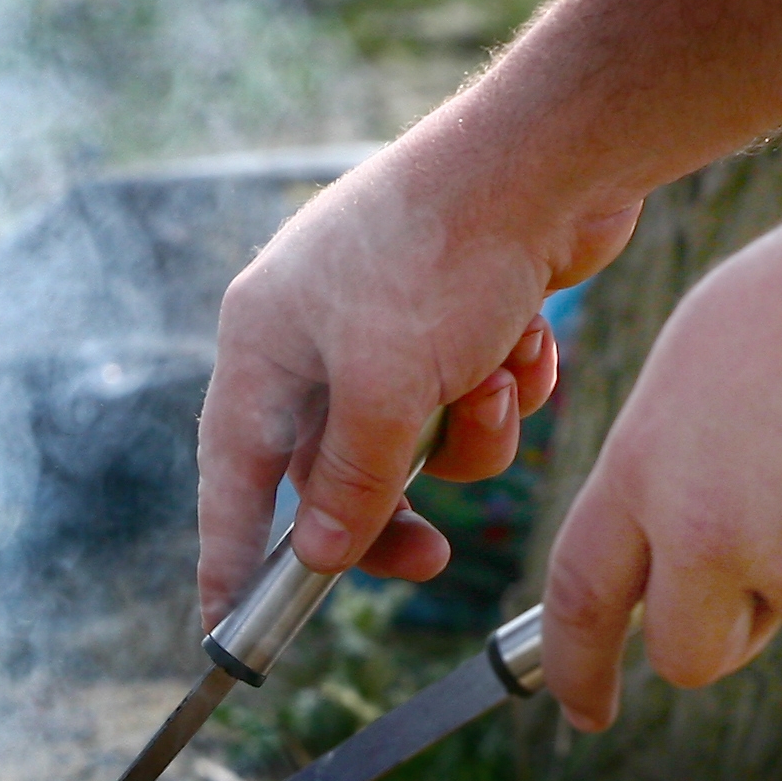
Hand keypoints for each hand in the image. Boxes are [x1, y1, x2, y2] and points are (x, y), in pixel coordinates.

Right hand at [196, 138, 639, 616]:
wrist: (555, 154)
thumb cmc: (444, 255)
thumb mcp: (386, 392)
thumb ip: (348, 486)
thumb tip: (317, 556)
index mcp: (262, 344)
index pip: (232, 475)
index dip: (229, 555)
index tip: (226, 626)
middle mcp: (313, 335)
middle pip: (334, 473)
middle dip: (393, 506)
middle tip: (431, 553)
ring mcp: (387, 325)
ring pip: (417, 444)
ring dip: (469, 435)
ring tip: (497, 382)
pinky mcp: (459, 317)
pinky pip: (470, 401)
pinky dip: (505, 390)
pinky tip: (529, 339)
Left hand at [539, 189, 781, 730]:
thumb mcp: (702, 359)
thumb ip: (672, 465)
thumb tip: (677, 544)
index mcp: (649, 471)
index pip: (582, 599)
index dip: (575, 667)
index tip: (583, 710)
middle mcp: (709, 532)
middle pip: (693, 651)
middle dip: (731, 624)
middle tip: (779, 556)